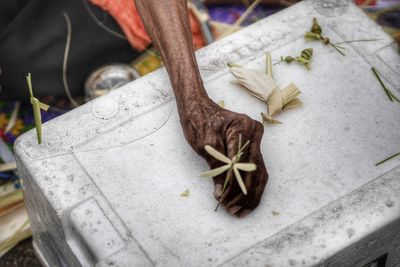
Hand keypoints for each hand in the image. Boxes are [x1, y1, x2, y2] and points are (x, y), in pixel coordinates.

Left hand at [181, 97, 267, 216]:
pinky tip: (245, 200)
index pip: (241, 164)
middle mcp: (254, 133)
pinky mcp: (252, 147)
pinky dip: (251, 185)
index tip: (224, 200)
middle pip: (254, 170)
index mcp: (243, 128)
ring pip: (259, 172)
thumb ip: (216, 169)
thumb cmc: (199, 121)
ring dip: (250, 194)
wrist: (198, 107)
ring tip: (240, 211)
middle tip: (232, 210)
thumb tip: (221, 193)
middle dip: (244, 194)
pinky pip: (255, 169)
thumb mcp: (205, 146)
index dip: (234, 186)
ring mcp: (255, 140)